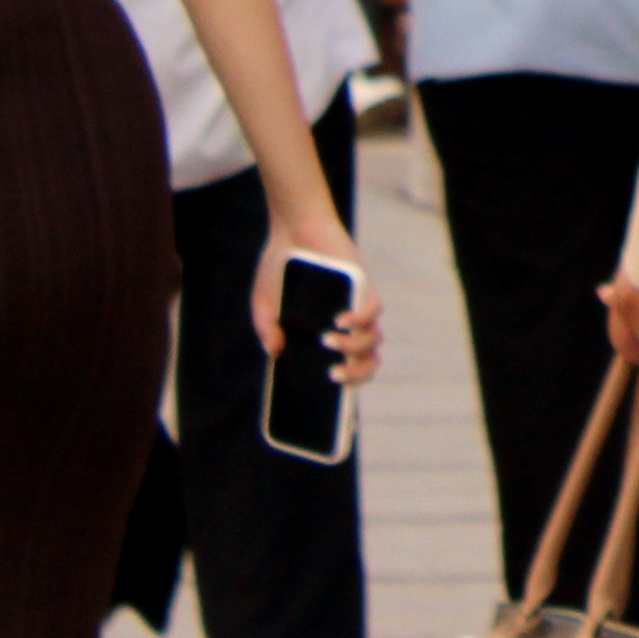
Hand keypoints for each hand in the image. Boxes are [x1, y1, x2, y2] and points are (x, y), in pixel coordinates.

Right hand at [257, 235, 382, 387]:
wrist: (291, 228)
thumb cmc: (280, 265)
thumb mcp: (264, 303)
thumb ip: (266, 329)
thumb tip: (275, 354)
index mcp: (327, 333)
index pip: (346, 367)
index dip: (346, 388)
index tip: (334, 409)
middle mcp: (348, 323)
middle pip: (368, 359)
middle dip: (356, 374)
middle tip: (333, 375)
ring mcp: (358, 304)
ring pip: (374, 338)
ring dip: (354, 345)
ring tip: (328, 340)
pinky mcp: (363, 283)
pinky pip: (374, 308)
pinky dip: (362, 319)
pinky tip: (341, 321)